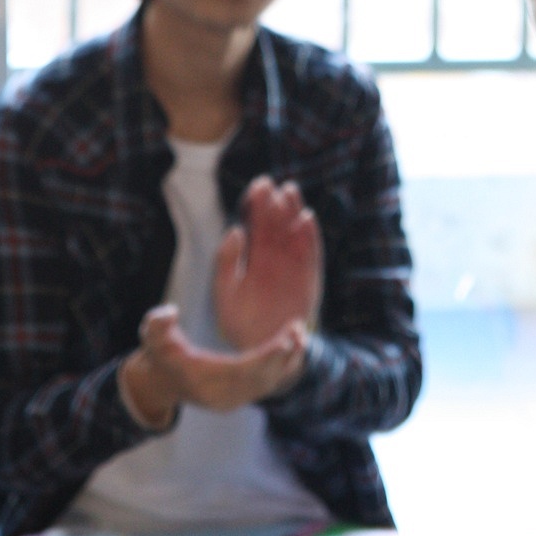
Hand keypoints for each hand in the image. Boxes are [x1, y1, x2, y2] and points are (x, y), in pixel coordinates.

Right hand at [126, 304, 310, 418]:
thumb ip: (158, 323)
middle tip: (299, 330)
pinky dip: (282, 369)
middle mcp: (220, 395)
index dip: (265, 357)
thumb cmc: (160, 354)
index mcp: (202, 379)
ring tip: (302, 335)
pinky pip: (265, 386)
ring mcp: (230, 400)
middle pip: (260, 378)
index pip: (241, 370)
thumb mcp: (151, 335)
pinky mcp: (237, 398)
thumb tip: (170, 312)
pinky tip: (295, 348)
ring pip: (266, 384)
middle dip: (282, 356)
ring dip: (286, 362)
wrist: (161, 383)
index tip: (285, 341)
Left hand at [213, 178, 322, 351]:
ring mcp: (292, 266)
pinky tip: (306, 218)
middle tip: (274, 185)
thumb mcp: (224, 292)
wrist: (262, 351)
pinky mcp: (308, 278)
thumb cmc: (240, 323)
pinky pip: (311, 252)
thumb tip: (234, 230)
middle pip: (276, 223)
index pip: (256, 223)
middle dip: (276, 203)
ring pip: (294, 232)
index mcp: (253, 257)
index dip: (258, 204)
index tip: (259, 185)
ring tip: (290, 193)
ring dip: (293, 212)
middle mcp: (274, 257)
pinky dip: (310, 236)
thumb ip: (226, 262)